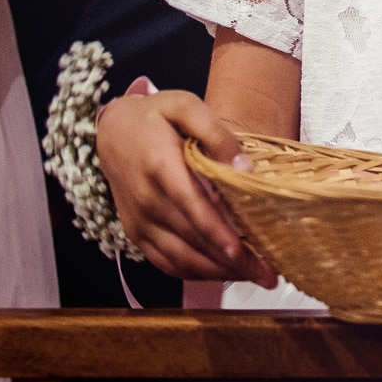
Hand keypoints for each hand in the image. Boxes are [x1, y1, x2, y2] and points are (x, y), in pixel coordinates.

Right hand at [96, 89, 276, 286]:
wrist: (111, 131)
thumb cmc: (154, 116)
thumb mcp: (185, 105)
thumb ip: (216, 133)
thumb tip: (243, 168)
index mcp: (159, 166)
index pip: (191, 206)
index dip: (216, 232)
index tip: (243, 251)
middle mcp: (146, 200)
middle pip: (192, 239)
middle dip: (233, 261)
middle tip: (270, 273)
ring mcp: (139, 222)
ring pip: (180, 258)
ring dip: (218, 273)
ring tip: (255, 277)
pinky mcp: (137, 234)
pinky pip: (165, 263)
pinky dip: (195, 273)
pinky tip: (224, 273)